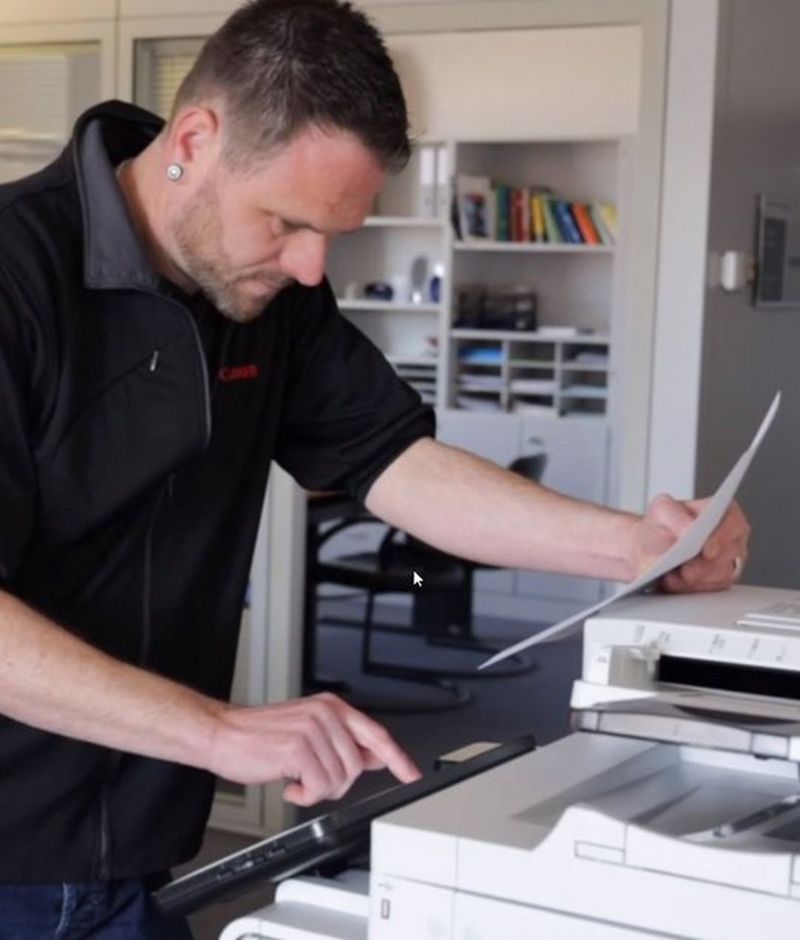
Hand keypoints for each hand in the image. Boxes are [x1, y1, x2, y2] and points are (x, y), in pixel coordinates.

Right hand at [205, 692, 420, 804]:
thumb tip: (374, 757)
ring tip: (297, 778)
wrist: (223, 734)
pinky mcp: (298, 748)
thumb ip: (343, 742)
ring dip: (317, 790)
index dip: (398, 758)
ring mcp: (313, 728)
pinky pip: (319, 787)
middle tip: (310, 778)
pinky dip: (304, 795)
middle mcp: (325, 713)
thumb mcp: (309, 731)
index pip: (376, 734)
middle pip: (357, 767)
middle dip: (336, 783)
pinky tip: (289, 784)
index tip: (413, 774)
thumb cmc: (261, 736)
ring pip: (339, 780)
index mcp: (332, 707)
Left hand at [634, 494, 749, 592]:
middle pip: (730, 554)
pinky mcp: (719, 581)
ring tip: (673, 577)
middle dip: (705, 565)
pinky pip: (711, 589)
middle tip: (685, 571)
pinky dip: (691, 588)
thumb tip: (689, 529)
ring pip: (721, 575)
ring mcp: (728, 561)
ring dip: (695, 579)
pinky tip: (674, 583)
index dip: (723, 537)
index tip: (707, 550)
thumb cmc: (660, 526)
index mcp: (723, 512)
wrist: (648, 548)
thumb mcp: (661, 510)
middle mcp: (731, 537)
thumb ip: (675, 515)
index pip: (734, 523)